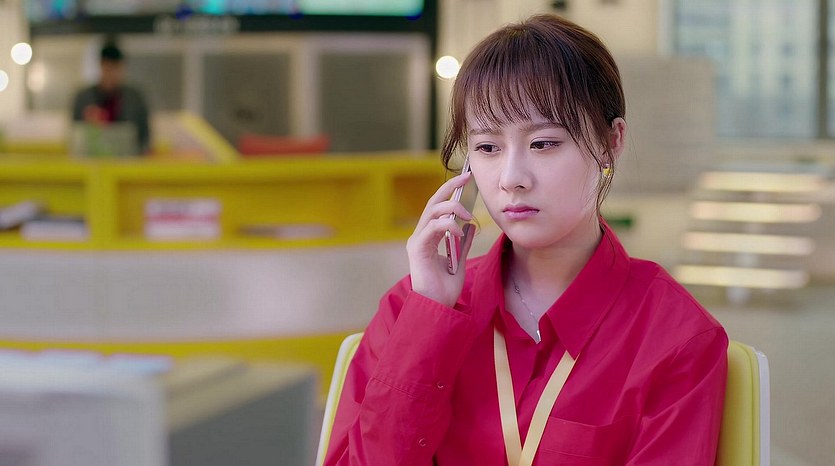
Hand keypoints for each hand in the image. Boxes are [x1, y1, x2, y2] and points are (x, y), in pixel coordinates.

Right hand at [406, 172, 474, 307]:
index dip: (451, 191)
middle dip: (450, 188)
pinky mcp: (417, 249)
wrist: (437, 307)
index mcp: (429, 237)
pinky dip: (447, 226)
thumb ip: (463, 244)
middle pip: (433, 203)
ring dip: (452, 208)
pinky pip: (432, 228)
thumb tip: (471, 227)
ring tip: (468, 214)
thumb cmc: (445, 289)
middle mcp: (421, 235)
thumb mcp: (459, 261)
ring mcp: (417, 241)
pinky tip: (459, 232)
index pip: (438, 208)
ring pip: (432, 212)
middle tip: (466, 177)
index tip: (466, 179)